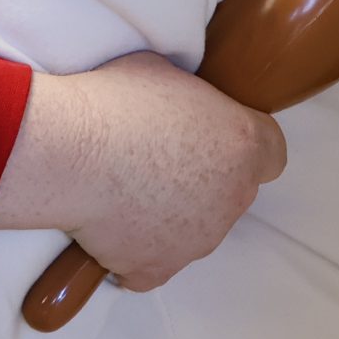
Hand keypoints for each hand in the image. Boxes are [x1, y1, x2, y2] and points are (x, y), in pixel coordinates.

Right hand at [10, 53, 286, 291]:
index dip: (242, 147)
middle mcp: (232, 196)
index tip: (210, 139)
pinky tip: (110, 228)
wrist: (66, 150)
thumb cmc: (112, 101)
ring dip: (169, 214)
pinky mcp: (158, 267)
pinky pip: (153, 267)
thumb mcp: (162, 72)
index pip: (272, 154)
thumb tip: (179, 104)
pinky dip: (135, 254)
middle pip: (230, 192)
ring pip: (194, 230)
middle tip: (154, 159)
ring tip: (123, 190)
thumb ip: (189, 97)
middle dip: (201, 181)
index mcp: (243, 144)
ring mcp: (198, 239)